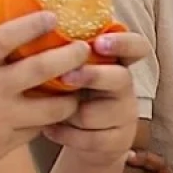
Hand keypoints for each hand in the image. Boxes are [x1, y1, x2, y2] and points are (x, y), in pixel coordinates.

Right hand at [0, 11, 89, 172]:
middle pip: (41, 69)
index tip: (53, 16)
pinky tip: (53, 116)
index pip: (7, 36)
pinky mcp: (4, 144)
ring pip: (51, 107)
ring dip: (70, 98)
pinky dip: (46, 121)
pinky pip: (35, 129)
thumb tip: (5, 45)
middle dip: (70, 57)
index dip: (34, 24)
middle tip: (85, 51)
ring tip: (79, 90)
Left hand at [40, 31, 149, 167]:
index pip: (136, 46)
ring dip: (69, 113)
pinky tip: (50, 130)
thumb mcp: (73, 70)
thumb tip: (36, 31)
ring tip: (49, 110)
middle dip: (93, 76)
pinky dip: (65, 134)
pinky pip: (90, 139)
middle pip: (120, 78)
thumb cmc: (72, 92)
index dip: (123, 43)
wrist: (84, 137)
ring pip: (95, 113)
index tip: (99, 42)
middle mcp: (125, 85)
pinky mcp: (120, 140)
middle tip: (67, 77)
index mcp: (117, 61)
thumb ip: (66, 54)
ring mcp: (125, 114)